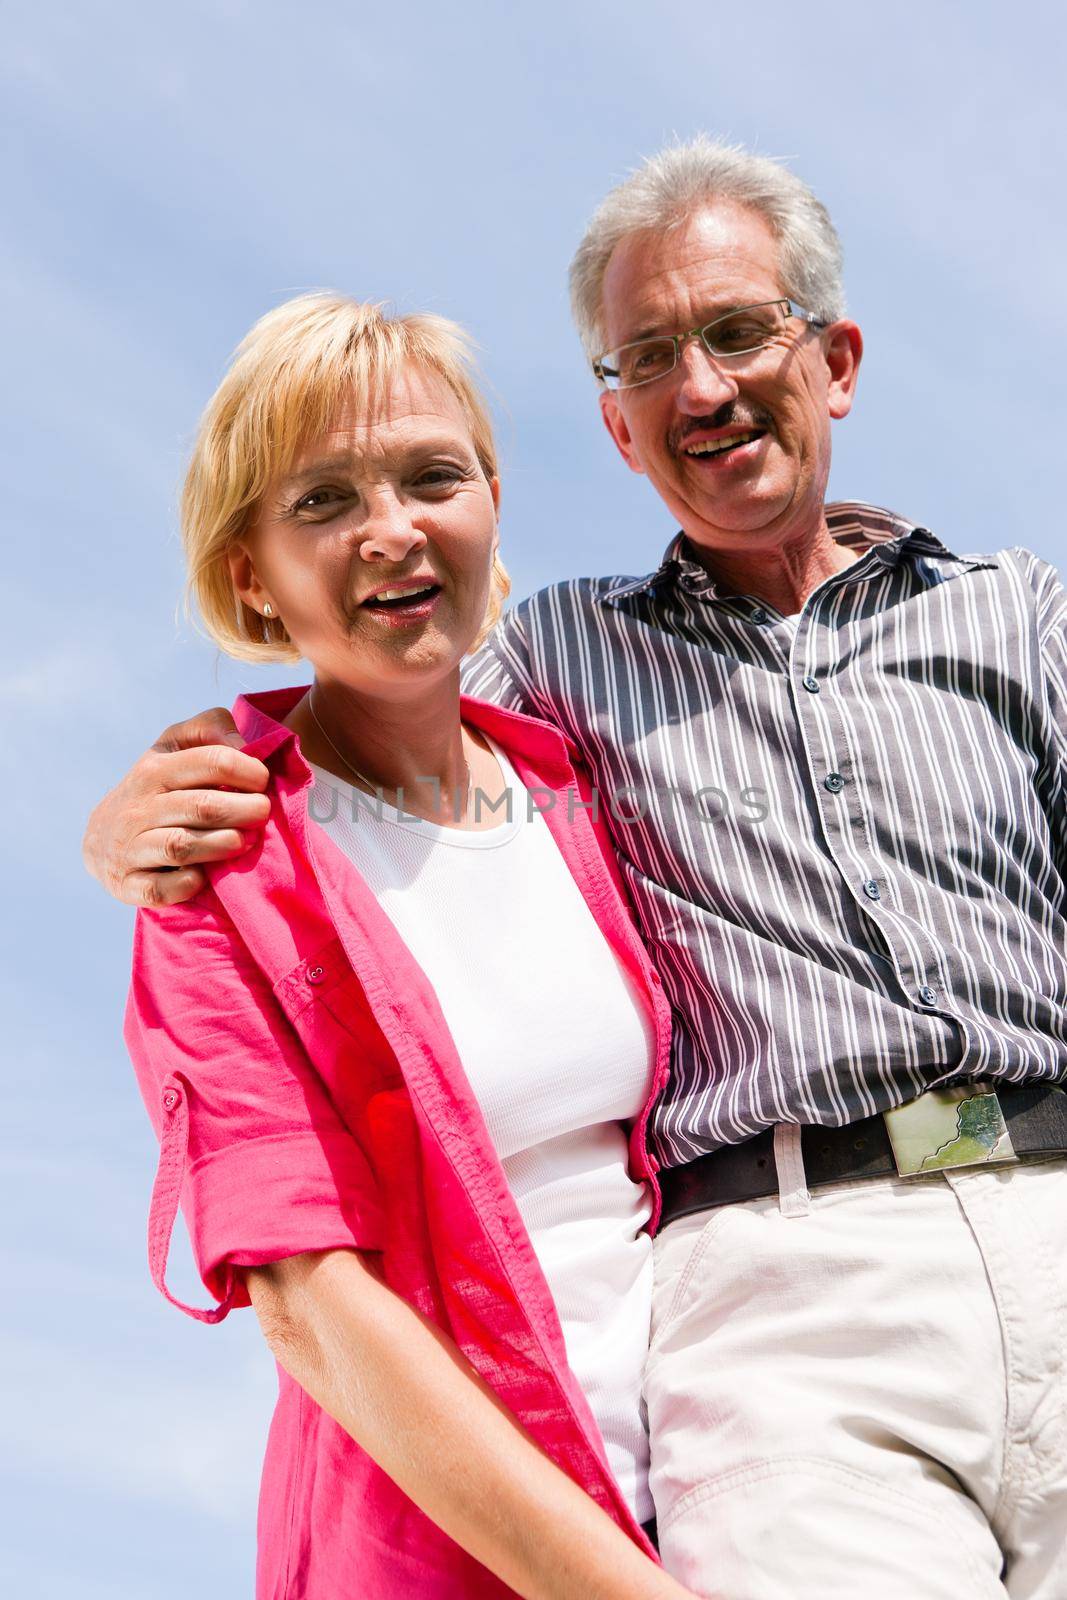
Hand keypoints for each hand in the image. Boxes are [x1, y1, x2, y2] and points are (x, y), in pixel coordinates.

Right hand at [82, 707, 271, 906]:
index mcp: (154, 769)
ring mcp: (130, 847)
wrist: (102, 840)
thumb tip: (240, 742)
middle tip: (262, 813)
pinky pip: (159, 888)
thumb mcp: (174, 748)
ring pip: (182, 846)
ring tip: (243, 841)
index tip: (262, 782)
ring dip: (222, 844)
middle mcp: (139, 807)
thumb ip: (207, 729)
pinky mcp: (128, 884)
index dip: (249, 770)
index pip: (211, 761)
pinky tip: (203, 877)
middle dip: (245, 810)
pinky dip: (186, 884)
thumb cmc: (157, 789)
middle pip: (203, 806)